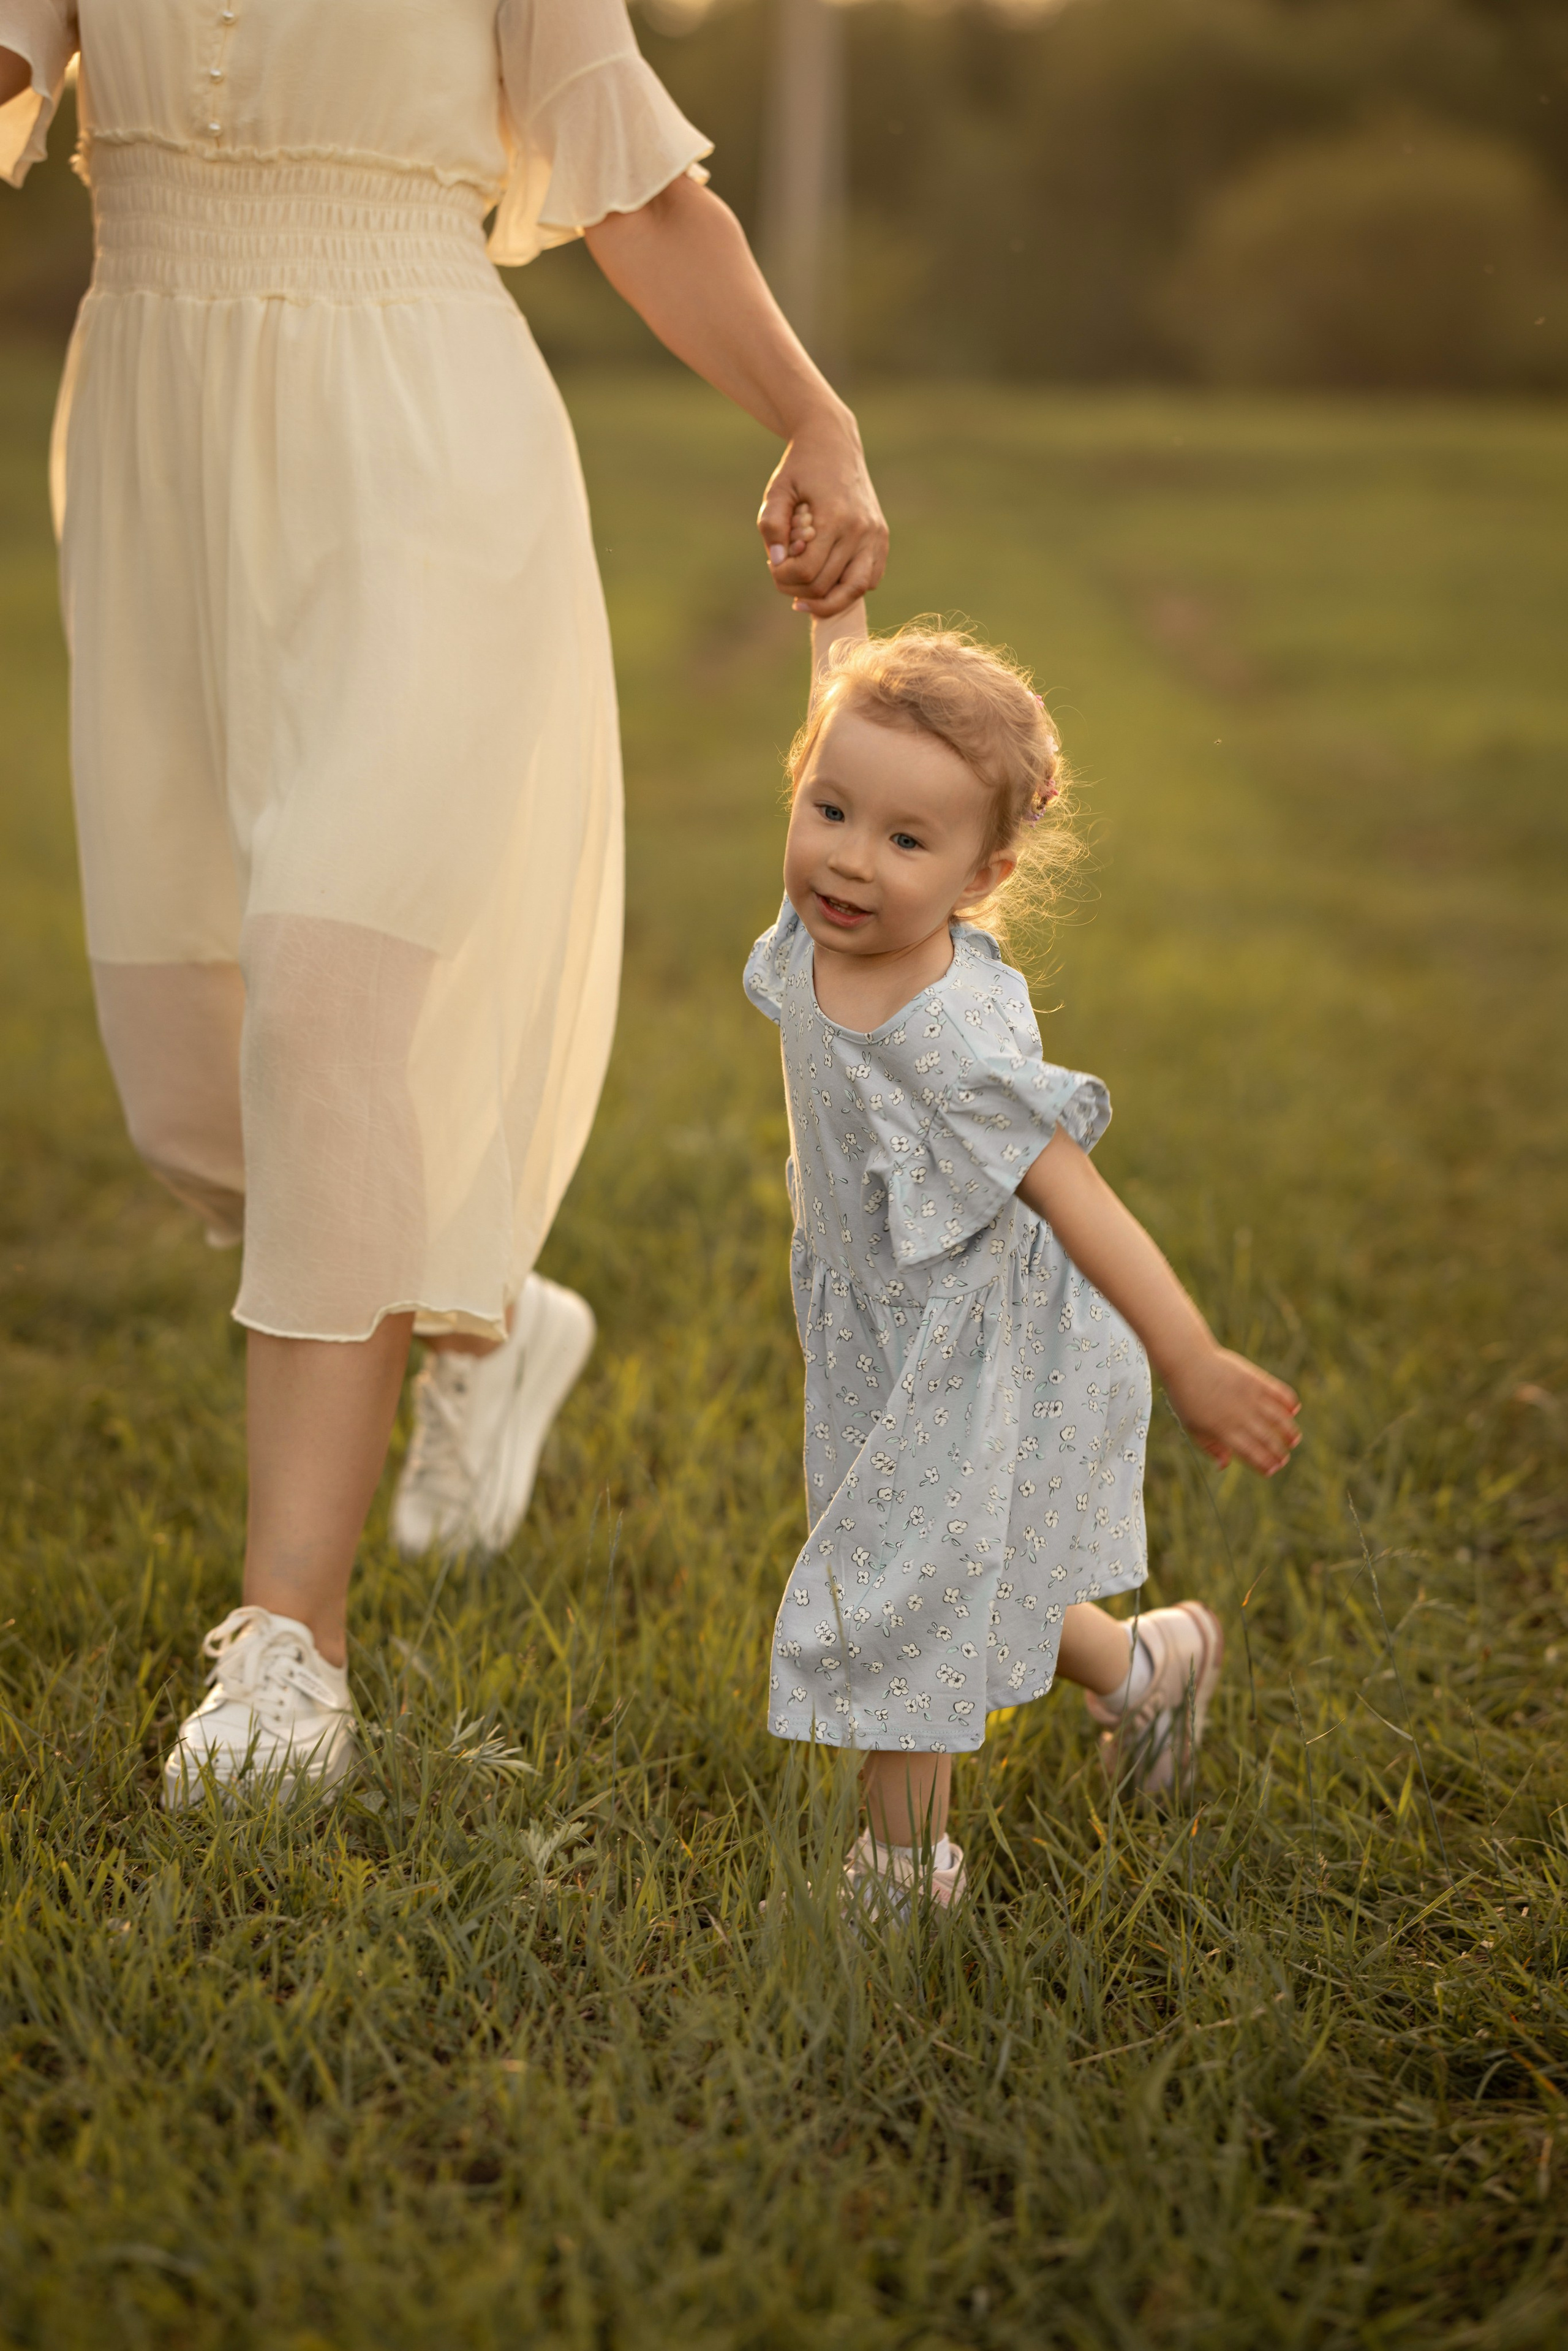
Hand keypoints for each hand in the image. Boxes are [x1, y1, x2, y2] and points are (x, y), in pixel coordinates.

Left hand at [757, 404, 887, 618]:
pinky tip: (827, 579)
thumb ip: (771, 525)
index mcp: (835, 517)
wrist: (834, 442)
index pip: (805, 571)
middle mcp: (861, 530)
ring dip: (825, 599)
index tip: (772, 563)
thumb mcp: (777, 489)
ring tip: (804, 595)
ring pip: (854, 591)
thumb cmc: (801, 467)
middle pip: (826, 586)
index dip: (782, 576)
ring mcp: (876, 536)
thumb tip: (777, 561)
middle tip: (783, 575)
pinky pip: (870, 580)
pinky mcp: (882, 538)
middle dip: (796, 588)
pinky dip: (848, 588)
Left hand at [1163, 1344, 1300, 1475]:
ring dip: (1289, 1431)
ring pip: (1279, 1418)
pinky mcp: (1255, 1379)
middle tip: (1284, 1459)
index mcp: (1224, 1430)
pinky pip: (1280, 1393)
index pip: (1251, 1453)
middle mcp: (1240, 1415)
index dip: (1265, 1465)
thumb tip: (1224, 1466)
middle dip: (1279, 1453)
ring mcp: (1250, 1396)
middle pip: (1267, 1439)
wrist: (1188, 1361)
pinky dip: (1290, 1402)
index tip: (1272, 1470)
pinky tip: (1293, 1410)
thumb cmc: (1187, 1397)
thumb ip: (1210, 1447)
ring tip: (1293, 1440)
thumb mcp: (1192, 1427)